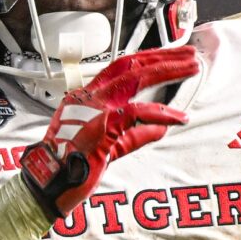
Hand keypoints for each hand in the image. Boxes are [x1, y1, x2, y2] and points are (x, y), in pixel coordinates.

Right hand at [20, 46, 198, 215]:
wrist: (49, 185)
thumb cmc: (70, 168)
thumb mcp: (109, 148)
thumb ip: (134, 135)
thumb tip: (161, 129)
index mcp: (86, 98)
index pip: (121, 69)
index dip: (148, 59)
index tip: (171, 57)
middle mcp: (89, 97)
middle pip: (131, 65)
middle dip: (163, 57)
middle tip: (189, 55)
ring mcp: (94, 108)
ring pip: (136, 78)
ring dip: (168, 71)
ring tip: (191, 68)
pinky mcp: (102, 124)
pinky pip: (137, 113)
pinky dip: (162, 114)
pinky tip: (179, 118)